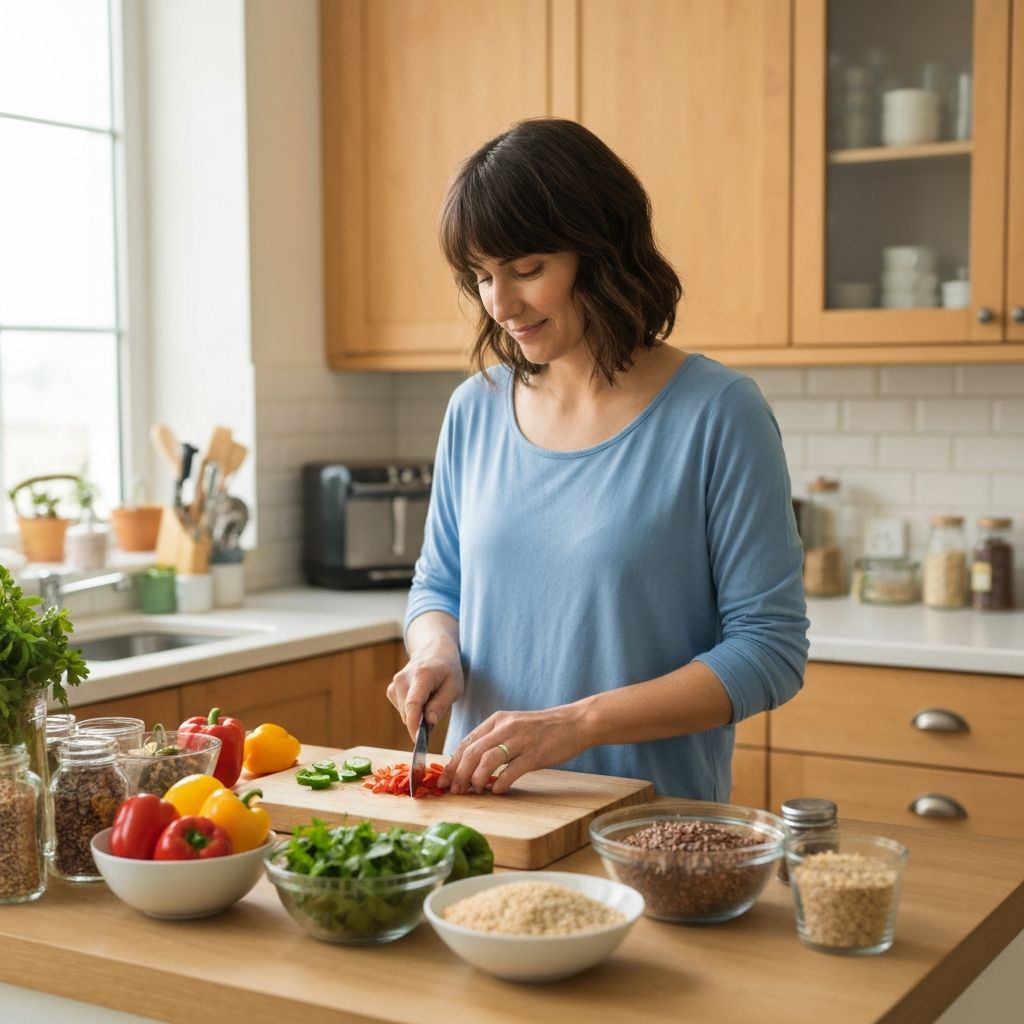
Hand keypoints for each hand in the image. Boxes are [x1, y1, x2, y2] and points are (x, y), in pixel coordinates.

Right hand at [387, 634, 463, 740]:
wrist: (434, 651)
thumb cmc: (448, 669)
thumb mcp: (454, 687)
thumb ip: (441, 705)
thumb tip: (429, 723)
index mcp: (421, 675)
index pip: (412, 704)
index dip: (413, 724)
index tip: (417, 741)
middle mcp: (403, 679)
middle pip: (407, 712)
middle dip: (420, 722)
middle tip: (436, 714)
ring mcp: (395, 683)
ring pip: (403, 713)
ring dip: (417, 716)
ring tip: (431, 699)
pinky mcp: (391, 690)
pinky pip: (401, 710)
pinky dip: (412, 711)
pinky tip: (422, 699)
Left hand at [439, 704, 589, 795]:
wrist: (575, 722)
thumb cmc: (543, 728)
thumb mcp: (513, 726)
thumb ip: (493, 739)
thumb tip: (470, 763)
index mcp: (497, 720)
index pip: (466, 742)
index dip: (452, 763)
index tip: (445, 780)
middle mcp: (505, 728)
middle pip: (471, 752)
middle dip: (459, 774)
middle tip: (455, 791)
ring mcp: (520, 740)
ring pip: (487, 761)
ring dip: (476, 780)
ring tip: (475, 791)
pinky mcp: (534, 754)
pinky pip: (510, 772)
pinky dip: (500, 785)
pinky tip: (498, 791)